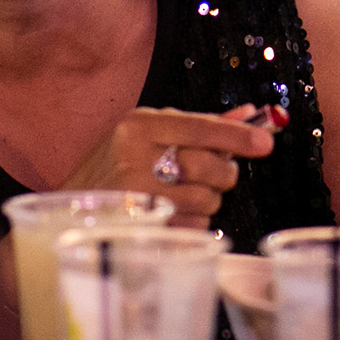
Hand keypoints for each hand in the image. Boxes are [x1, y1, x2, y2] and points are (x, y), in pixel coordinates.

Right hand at [59, 105, 277, 228]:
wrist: (73, 204)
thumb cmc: (118, 164)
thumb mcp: (150, 132)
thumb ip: (200, 124)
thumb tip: (249, 114)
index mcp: (139, 124)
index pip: (199, 127)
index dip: (236, 136)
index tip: (265, 141)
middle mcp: (135, 155)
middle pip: (209, 166)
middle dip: (224, 173)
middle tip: (216, 172)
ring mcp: (136, 193)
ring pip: (206, 198)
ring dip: (208, 198)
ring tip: (185, 191)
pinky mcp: (141, 225)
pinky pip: (194, 224)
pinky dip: (195, 219)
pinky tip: (175, 210)